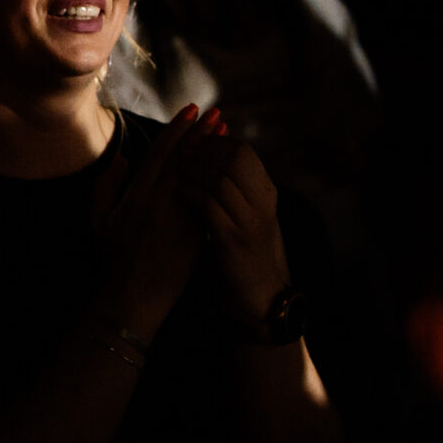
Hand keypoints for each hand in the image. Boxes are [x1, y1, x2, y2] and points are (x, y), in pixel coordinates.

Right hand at [91, 103, 221, 342]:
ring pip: (200, 177)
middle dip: (202, 133)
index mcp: (136, 196)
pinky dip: (221, 181)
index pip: (161, 154)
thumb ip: (107, 185)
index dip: (177, 129)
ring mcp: (178, 219)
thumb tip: (122, 157)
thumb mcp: (99, 219)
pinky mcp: (194, 236)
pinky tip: (231, 169)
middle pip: (185, 159)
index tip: (192, 110)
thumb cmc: (113, 259)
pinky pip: (209, 202)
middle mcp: (158, 203)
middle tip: (217, 113)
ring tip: (227, 133)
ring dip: (215, 152)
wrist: (131, 297)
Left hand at [174, 126, 291, 325]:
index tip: (191, 147)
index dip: (213, 143)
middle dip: (201, 153)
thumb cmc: (247, 256)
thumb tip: (212, 161)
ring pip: (220, 178)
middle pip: (232, 158)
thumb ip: (237, 190)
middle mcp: (263, 203)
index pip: (242, 150)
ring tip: (176, 174)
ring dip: (193, 171)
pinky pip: (209, 205)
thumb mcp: (248, 217)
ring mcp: (250, 221)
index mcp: (266, 193)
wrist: (262, 299)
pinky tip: (177, 194)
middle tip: (180, 158)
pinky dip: (190, 194)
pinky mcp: (233, 241)